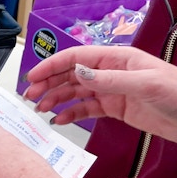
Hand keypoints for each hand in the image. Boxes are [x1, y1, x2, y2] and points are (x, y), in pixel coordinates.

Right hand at [24, 45, 176, 142]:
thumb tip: (80, 74)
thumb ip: (111, 80)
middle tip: (31, 96)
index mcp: (117, 59)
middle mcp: (111, 72)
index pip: (77, 57)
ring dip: (56, 99)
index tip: (34, 76)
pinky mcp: (115, 108)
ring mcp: (111, 90)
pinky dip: (71, 114)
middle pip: (71, 74)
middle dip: (48, 83)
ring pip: (75, 92)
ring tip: (40, 109)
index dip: (52, 65)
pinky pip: (86, 109)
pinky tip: (59, 119)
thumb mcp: (146, 84)